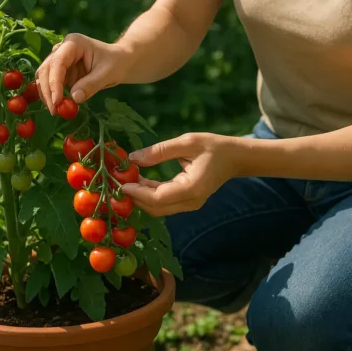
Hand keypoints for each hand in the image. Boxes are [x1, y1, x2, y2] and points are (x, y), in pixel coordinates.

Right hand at [35, 33, 130, 113]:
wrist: (120, 61)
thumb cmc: (116, 62)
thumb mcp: (107, 73)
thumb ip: (91, 84)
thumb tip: (75, 98)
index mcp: (73, 43)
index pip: (57, 62)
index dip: (54, 82)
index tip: (57, 101)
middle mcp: (62, 49)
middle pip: (46, 69)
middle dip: (47, 91)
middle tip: (54, 110)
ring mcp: (59, 60)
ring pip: (44, 77)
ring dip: (47, 94)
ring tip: (55, 111)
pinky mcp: (61, 72)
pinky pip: (50, 84)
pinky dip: (52, 96)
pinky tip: (58, 107)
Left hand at [121, 133, 239, 216]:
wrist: (235, 158)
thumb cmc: (213, 146)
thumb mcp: (187, 142)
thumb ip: (159, 151)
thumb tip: (132, 158)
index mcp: (193, 188)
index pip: (159, 198)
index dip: (137, 193)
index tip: (121, 182)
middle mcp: (191, 201)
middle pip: (156, 208)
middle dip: (134, 197)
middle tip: (116, 181)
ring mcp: (190, 205)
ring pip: (158, 208)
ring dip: (140, 197)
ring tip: (124, 179)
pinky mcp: (187, 202)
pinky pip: (164, 204)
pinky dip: (148, 195)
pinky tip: (137, 181)